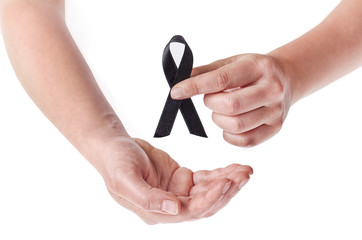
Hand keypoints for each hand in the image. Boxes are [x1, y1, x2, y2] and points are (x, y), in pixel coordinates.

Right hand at [98, 136, 251, 223]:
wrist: (114, 146)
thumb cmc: (115, 162)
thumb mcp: (124, 180)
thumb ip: (148, 198)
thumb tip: (175, 210)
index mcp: (156, 212)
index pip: (189, 211)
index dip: (209, 199)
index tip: (225, 183)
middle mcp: (170, 206)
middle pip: (205, 204)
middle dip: (226, 191)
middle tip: (243, 175)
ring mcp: (177, 192)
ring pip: (209, 192)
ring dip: (228, 182)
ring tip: (245, 170)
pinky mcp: (182, 179)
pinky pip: (206, 179)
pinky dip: (221, 173)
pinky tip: (234, 167)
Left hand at [171, 54, 290, 146]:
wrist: (286, 78)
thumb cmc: (253, 70)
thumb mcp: (232, 62)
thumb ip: (207, 72)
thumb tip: (181, 79)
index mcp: (258, 67)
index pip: (221, 79)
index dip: (195, 87)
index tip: (176, 91)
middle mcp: (271, 89)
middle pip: (230, 106)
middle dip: (211, 104)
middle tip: (211, 98)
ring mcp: (275, 111)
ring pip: (236, 125)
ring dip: (219, 119)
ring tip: (222, 110)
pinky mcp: (275, 128)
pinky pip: (245, 141)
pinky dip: (229, 135)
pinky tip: (229, 123)